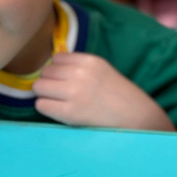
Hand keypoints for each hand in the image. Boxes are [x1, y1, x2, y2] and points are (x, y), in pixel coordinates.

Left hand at [32, 52, 173, 131]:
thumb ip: (79, 67)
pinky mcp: (69, 112)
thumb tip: (50, 69)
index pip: (56, 58)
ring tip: (62, 102)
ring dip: (46, 95)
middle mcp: (80, 73)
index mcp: (90, 61)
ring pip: (39, 87)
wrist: (137, 118)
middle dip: (51, 82)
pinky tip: (62, 112)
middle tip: (64, 94)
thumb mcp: (103, 71)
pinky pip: (41, 105)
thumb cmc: (120, 96)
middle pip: (45, 72)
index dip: (59, 70)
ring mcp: (74, 93)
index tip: (69, 80)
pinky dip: (48, 109)